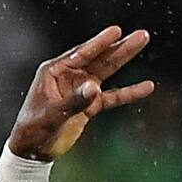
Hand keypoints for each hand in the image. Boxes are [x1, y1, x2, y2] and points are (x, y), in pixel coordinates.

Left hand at [7, 25, 154, 159]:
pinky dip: (128, 92)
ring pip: (107, 72)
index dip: (99, 43)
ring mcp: (81, 89)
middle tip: (142, 34)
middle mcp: (69, 76)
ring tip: (143, 43)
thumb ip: (75, 101)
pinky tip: (147, 86)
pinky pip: (112, 96)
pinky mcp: (90, 105)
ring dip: (124, 58)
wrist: (34, 150)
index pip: (81, 55)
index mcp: (54, 72)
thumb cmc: (34, 129)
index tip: (117, 30)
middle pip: (99, 59)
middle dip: (119, 46)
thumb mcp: (53, 115)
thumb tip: (96, 87)